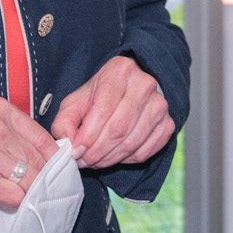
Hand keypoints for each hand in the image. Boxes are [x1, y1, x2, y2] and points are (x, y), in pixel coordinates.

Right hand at [0, 96, 58, 206]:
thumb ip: (9, 131)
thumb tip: (35, 154)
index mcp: (3, 111)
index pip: (43, 138)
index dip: (54, 158)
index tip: (58, 169)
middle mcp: (0, 129)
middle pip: (39, 161)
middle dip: (44, 178)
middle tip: (44, 189)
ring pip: (29, 180)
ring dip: (30, 192)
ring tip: (26, 197)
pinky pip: (13, 196)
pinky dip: (15, 202)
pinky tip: (9, 201)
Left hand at [51, 56, 173, 168]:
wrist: (129, 90)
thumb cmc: (100, 96)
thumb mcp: (76, 101)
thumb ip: (65, 122)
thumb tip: (68, 145)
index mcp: (119, 71)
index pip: (103, 109)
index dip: (87, 136)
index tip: (75, 152)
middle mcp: (144, 84)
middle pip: (118, 128)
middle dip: (96, 152)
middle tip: (83, 161)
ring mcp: (159, 104)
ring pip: (131, 143)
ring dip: (109, 159)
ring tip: (95, 160)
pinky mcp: (167, 123)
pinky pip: (145, 152)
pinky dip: (126, 160)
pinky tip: (115, 154)